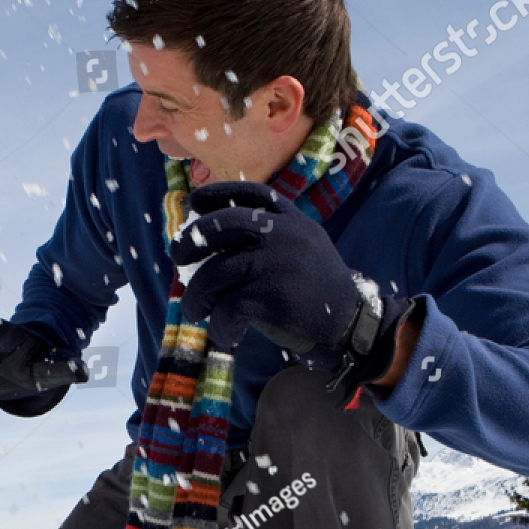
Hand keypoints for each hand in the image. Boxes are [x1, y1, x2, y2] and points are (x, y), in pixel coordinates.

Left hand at [174, 181, 414, 391]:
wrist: (350, 322)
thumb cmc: (316, 290)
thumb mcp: (302, 247)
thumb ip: (270, 236)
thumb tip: (212, 240)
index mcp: (290, 219)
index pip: (249, 193)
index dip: (215, 194)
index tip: (192, 204)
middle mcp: (282, 234)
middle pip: (220, 226)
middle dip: (190, 241)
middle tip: (177, 259)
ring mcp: (274, 263)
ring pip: (214, 274)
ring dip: (197, 298)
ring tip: (196, 312)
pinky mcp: (269, 296)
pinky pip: (226, 309)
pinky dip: (220, 327)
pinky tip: (227, 335)